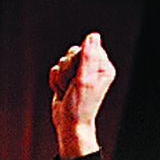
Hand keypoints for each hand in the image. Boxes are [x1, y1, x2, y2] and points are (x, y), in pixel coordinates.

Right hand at [50, 32, 114, 159]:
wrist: (69, 124)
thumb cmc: (80, 105)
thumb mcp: (84, 80)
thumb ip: (88, 57)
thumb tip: (93, 35)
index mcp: (104, 67)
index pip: (85, 48)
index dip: (77, 61)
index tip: (79, 77)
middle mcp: (94, 68)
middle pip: (72, 53)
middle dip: (67, 70)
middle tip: (71, 86)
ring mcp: (80, 73)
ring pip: (61, 62)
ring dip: (60, 77)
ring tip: (66, 90)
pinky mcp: (68, 78)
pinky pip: (55, 70)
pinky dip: (55, 81)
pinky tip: (61, 92)